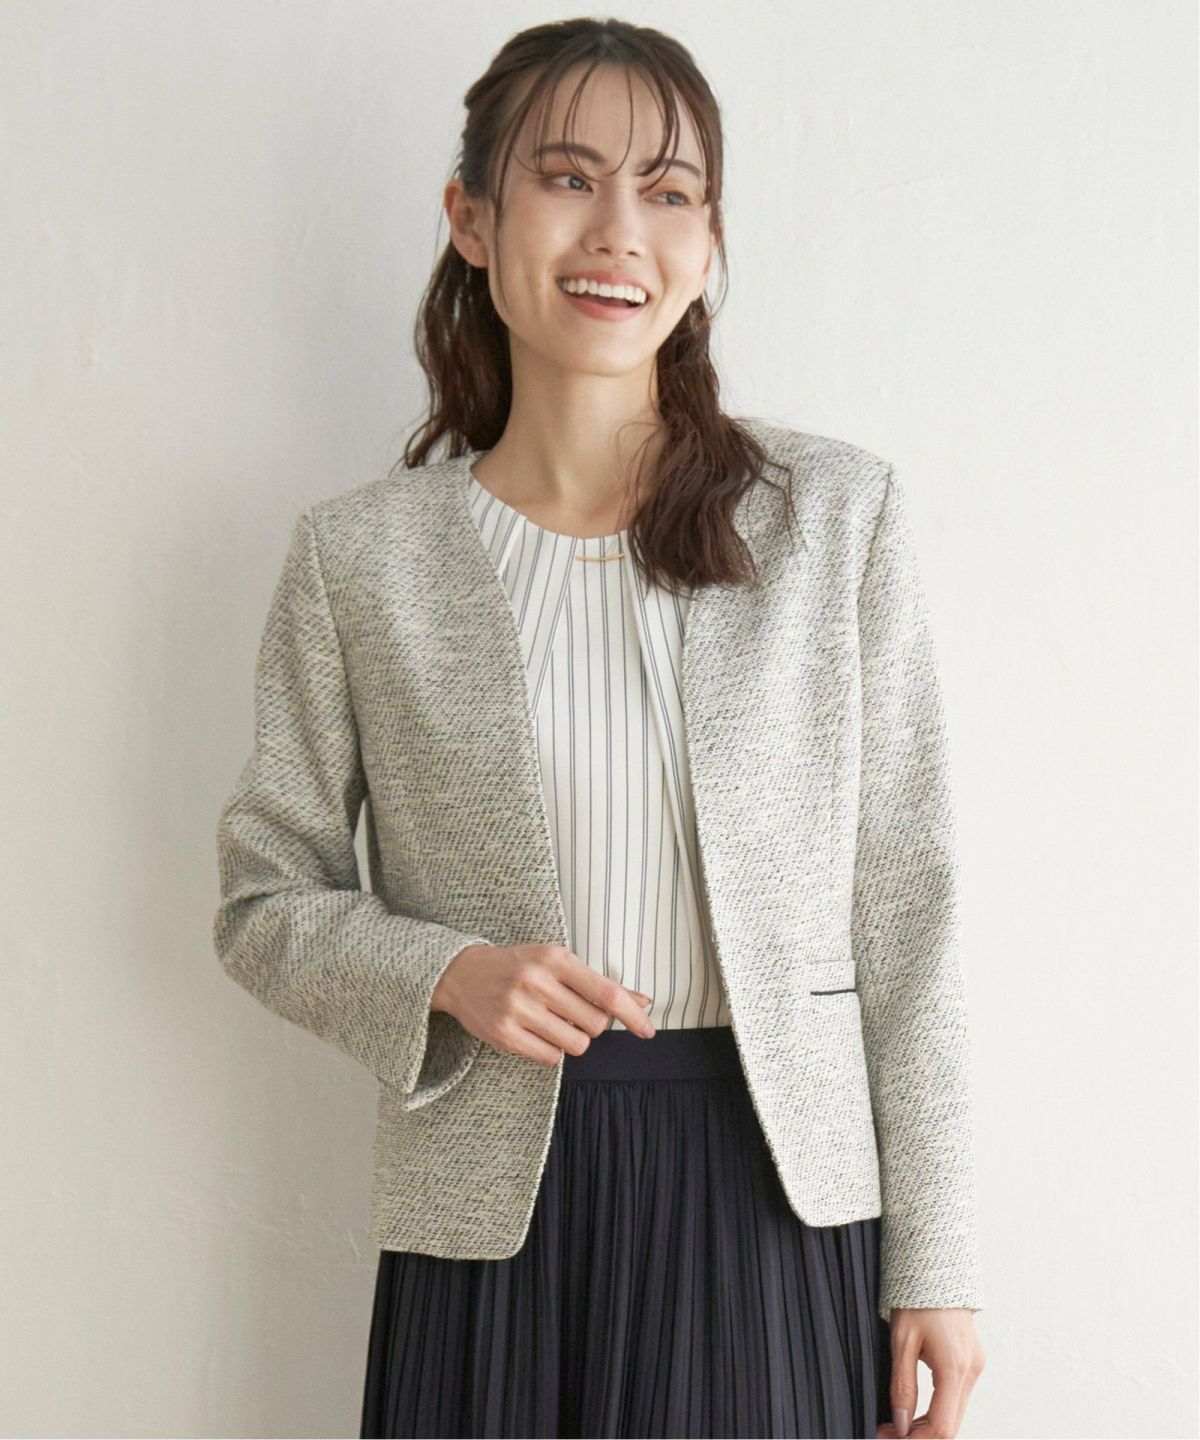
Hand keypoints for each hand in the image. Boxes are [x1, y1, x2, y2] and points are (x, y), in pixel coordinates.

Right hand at [431, 943, 654, 1063]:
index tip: (647, 1030)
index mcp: (554, 958)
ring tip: (554, 1023)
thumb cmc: (519, 966)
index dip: (632, 1015)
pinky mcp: (504, 1034)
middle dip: (593, 1025)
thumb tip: (643, 1002)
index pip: (606, 993)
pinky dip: (552, 1050)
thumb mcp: (557, 962)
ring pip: (576, 1044)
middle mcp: (537, 982)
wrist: (461, 973)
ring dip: (573, 1039)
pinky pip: (551, 1058)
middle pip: (595, 1024)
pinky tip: (537, 1033)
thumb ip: (599, 983)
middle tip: (574, 1013)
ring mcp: (518, 1009)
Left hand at [876, 1308, 984, 1438]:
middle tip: (889, 1433)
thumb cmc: (916, 1299)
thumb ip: (902, 1385)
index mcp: (954, 1367)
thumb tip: (901, 1424)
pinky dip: (938, 1411)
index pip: (942, 1427)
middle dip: (920, 1436)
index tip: (889, 1436)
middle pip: (951, 1426)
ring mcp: (975, 1367)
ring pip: (956, 1415)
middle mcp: (971, 1371)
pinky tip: (915, 1410)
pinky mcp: (973, 1363)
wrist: (936, 1270)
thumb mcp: (901, 1341)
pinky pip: (958, 1399)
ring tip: (897, 1423)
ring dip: (928, 1426)